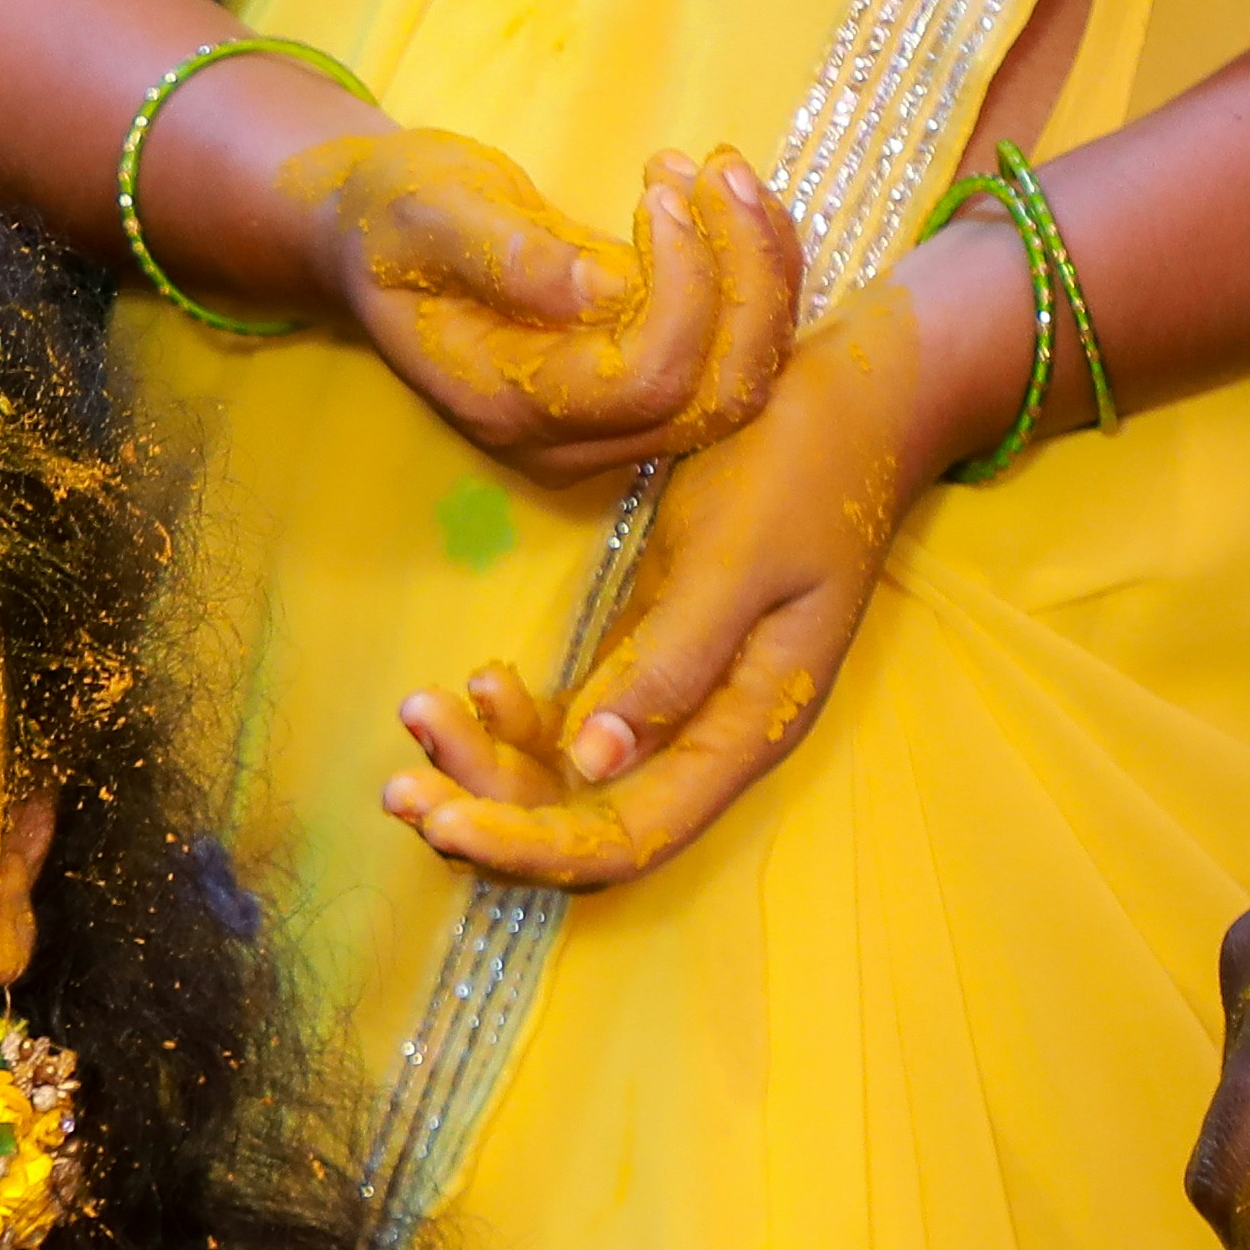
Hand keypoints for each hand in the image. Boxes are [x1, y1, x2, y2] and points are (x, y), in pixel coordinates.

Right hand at [285, 130, 796, 482]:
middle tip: (719, 168)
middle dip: (746, 279)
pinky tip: (731, 201)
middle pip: (716, 396)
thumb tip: (598, 287)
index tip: (660, 190)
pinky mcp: (644, 390)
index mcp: (509, 405)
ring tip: (725, 171)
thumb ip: (504, 257)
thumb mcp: (425, 218)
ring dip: (762, 273)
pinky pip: (734, 356)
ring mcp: (613, 424)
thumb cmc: (391, 220)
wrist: (378, 240)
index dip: (683, 288)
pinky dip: (755, 277)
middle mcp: (571, 439)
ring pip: (741, 381)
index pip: (646, 380)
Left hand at [374, 278, 964, 894]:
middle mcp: (709, 739)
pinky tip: (478, 680)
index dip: (532, 848)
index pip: (629, 837)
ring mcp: (676, 703)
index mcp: (745, 731)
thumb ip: (671, 663)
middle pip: (586, 822)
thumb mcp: (737, 559)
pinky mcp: (650, 660)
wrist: (853, 401)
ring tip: (416, 715)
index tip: (442, 824)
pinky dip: (515, 718)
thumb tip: (593, 761)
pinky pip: (571, 722)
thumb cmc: (803, 468)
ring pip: (566, 779)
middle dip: (490, 815)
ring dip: (487, 765)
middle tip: (396, 788)